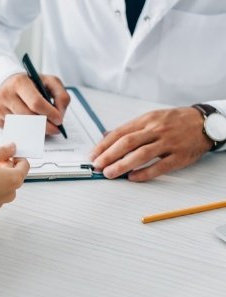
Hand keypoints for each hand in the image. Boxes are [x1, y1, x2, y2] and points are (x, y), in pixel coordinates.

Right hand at [0, 73, 69, 134]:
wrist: (6, 83)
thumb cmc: (31, 83)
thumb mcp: (49, 81)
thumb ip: (60, 95)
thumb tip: (60, 115)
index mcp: (19, 82)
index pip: (36, 103)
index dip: (49, 113)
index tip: (59, 120)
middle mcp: (6, 95)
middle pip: (29, 117)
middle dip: (46, 126)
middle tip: (56, 129)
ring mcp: (0, 109)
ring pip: (23, 126)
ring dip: (37, 129)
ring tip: (45, 126)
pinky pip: (16, 130)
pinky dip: (26, 130)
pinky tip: (31, 124)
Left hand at [90, 107, 211, 181]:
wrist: (204, 122)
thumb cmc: (174, 121)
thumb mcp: (150, 118)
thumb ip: (129, 128)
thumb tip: (106, 136)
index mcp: (146, 120)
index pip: (119, 133)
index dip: (103, 145)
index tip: (93, 155)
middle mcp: (155, 130)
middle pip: (127, 143)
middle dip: (109, 155)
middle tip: (97, 166)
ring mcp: (168, 143)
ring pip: (142, 154)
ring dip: (123, 165)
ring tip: (110, 173)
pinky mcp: (179, 156)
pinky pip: (160, 166)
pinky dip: (145, 173)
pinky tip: (133, 177)